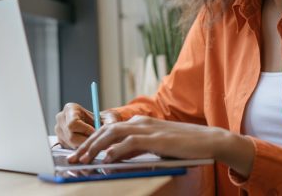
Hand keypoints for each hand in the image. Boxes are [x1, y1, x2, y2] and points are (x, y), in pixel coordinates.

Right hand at [54, 102, 120, 148]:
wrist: (98, 126)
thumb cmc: (102, 120)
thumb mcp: (108, 118)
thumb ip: (110, 122)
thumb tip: (111, 128)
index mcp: (69, 108)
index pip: (73, 123)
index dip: (85, 130)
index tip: (95, 132)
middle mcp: (61, 118)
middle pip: (71, 136)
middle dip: (86, 140)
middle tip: (97, 141)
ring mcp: (59, 131)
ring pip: (71, 144)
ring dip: (84, 146)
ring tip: (93, 142)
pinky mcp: (60, 141)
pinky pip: (70, 149)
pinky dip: (80, 149)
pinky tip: (88, 145)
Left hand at [67, 115, 229, 163]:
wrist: (208, 140)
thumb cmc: (182, 145)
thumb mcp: (153, 146)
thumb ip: (134, 149)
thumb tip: (112, 157)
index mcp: (138, 123)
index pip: (107, 130)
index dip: (90, 141)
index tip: (77, 154)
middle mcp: (140, 122)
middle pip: (105, 130)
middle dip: (86, 145)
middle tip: (73, 159)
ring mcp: (147, 129)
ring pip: (113, 134)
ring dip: (95, 147)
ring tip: (83, 160)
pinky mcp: (156, 138)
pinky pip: (130, 143)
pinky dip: (116, 150)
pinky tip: (106, 159)